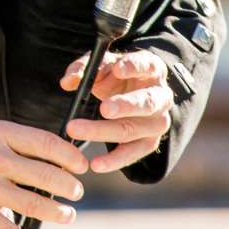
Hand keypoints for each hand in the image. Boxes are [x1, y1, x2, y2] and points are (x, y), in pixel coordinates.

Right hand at [0, 118, 88, 228]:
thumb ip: (13, 142)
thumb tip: (47, 156)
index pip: (45, 143)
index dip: (69, 156)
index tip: (81, 165)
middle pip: (45, 175)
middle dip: (68, 187)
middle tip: (76, 192)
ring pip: (32, 204)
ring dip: (57, 213)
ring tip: (67, 215)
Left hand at [60, 48, 171, 172]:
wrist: (132, 95)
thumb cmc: (116, 76)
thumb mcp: (102, 65)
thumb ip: (84, 68)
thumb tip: (67, 82)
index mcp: (152, 69)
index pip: (148, 65)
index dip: (134, 67)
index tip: (117, 68)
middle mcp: (160, 96)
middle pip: (146, 102)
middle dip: (124, 106)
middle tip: (104, 108)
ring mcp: (158, 122)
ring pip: (134, 129)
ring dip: (105, 131)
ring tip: (79, 131)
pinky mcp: (150, 142)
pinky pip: (133, 153)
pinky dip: (114, 160)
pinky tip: (96, 164)